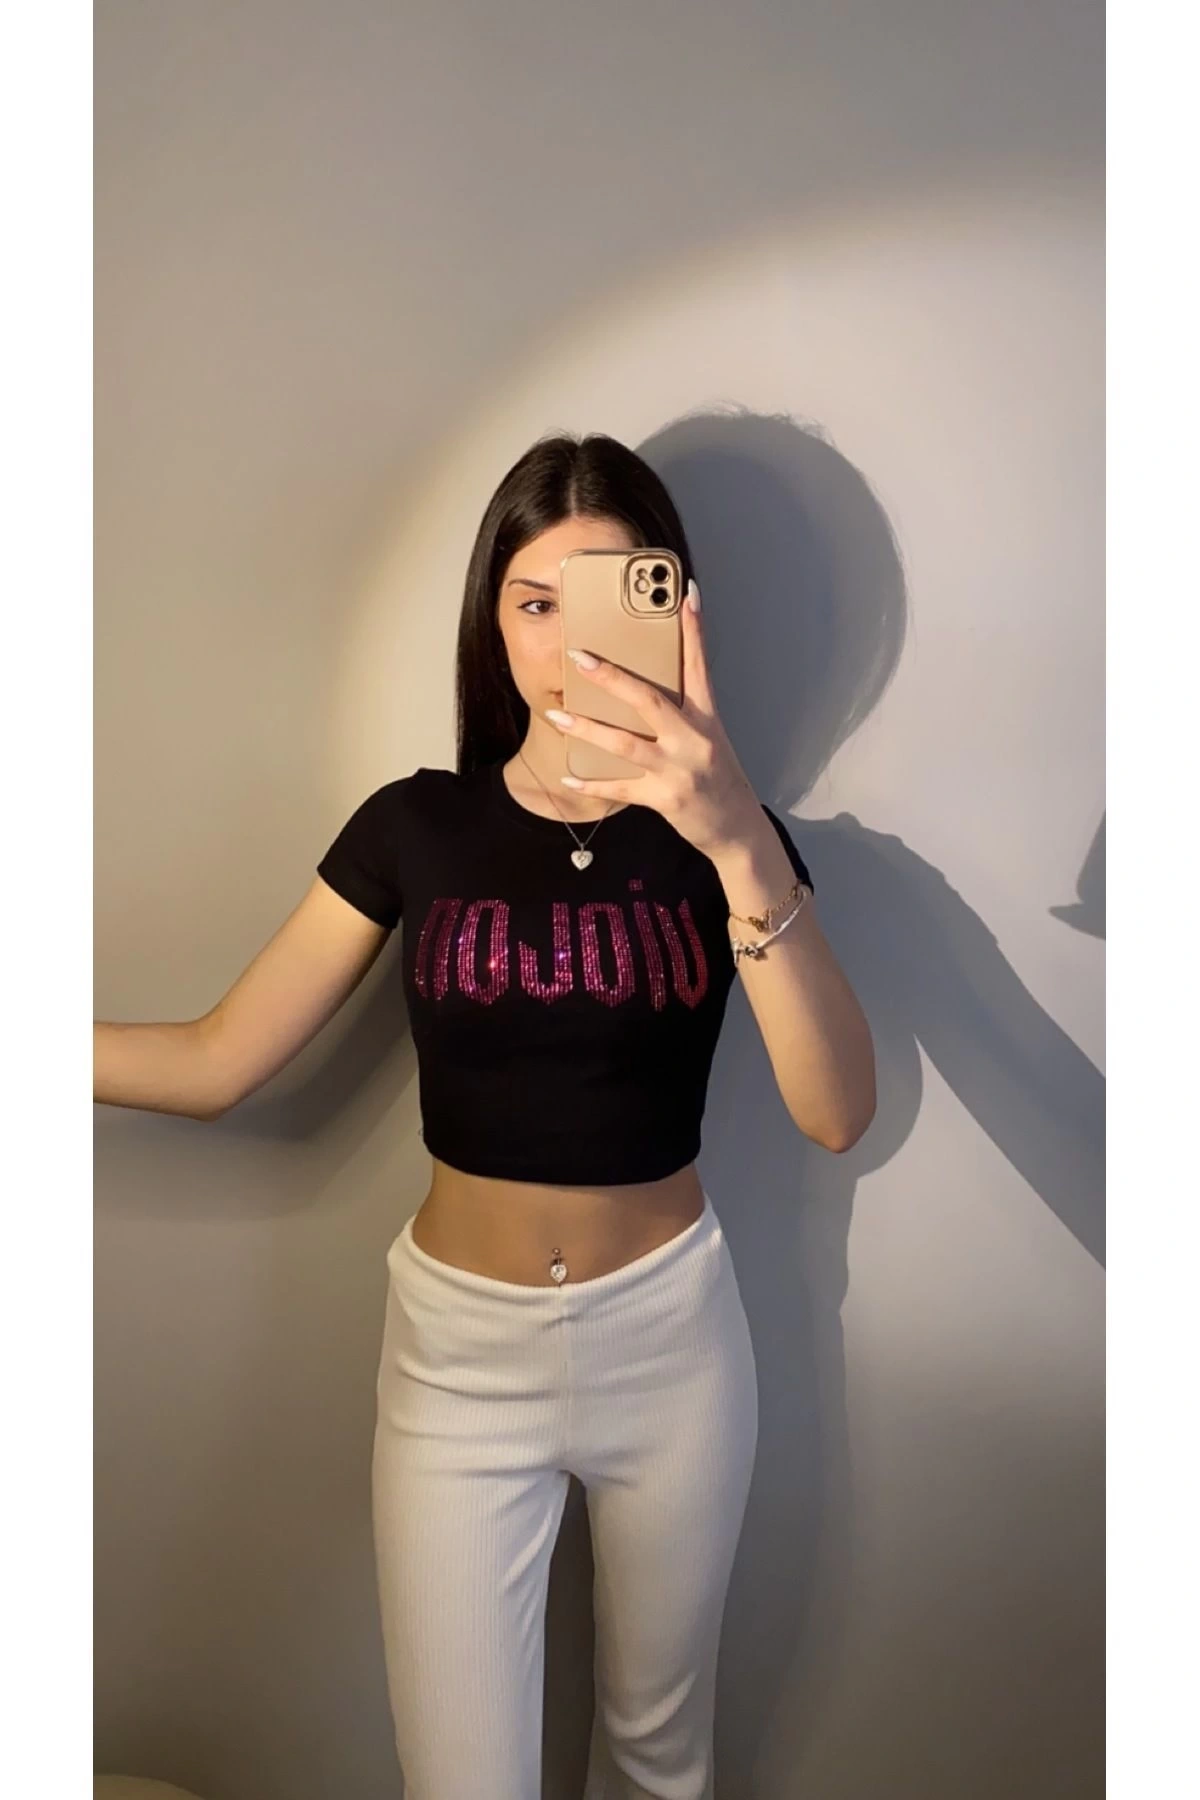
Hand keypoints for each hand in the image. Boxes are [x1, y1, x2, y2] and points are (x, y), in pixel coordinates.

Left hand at [544, 578, 762, 859]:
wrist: (736, 827)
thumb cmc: (718, 777)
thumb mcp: (709, 738)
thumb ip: (683, 714)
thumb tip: (643, 689)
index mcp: (707, 718)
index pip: (700, 665)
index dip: (694, 630)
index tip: (686, 594)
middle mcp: (694, 739)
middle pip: (649, 700)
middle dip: (612, 677)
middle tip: (580, 656)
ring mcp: (679, 769)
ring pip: (625, 744)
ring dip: (587, 729)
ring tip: (557, 715)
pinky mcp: (665, 797)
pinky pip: (620, 788)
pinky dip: (592, 784)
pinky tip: (568, 778)